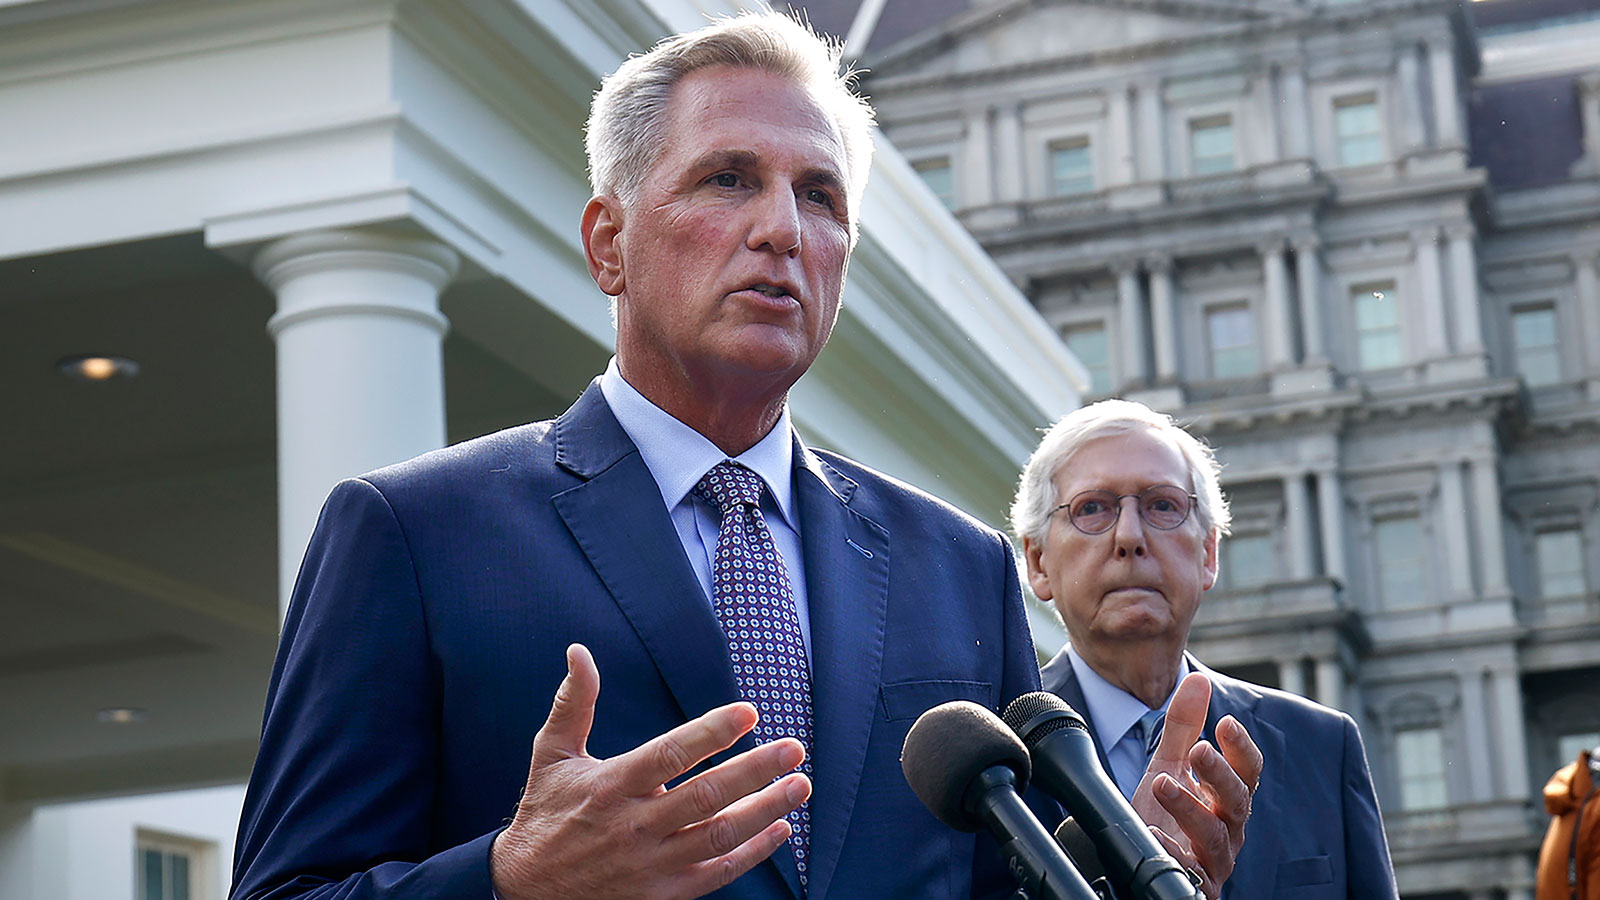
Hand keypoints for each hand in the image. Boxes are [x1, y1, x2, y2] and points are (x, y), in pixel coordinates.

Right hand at [490, 644, 810, 899]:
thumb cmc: (546, 813)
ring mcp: (651, 865)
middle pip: (706, 796)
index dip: (711, 732)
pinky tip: (780, 829)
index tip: (749, 712)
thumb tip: (579, 651)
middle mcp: (634, 827)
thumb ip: (574, 703)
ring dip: (766, 810)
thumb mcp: (551, 754)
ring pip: (719, 835)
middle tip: (794, 748)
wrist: (526, 891)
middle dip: (756, 770)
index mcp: (610, 786)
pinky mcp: (662, 895)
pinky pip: (717, 873)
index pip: (669, 755)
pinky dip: (753, 852)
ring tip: (800, 785)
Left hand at [1130, 673, 1261, 899]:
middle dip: (1219, 774)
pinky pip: (1189, 871)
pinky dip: (1171, 851)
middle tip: (1198, 750)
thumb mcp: (1169, 765)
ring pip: (1213, 835)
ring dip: (1188, 807)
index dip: (1241, 749)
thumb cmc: (1166, 813)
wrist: (1144, 858)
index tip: (1226, 723)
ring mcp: (1214, 860)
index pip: (1247, 772)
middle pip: (1237, 801)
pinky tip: (1153, 833)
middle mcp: (1228, 829)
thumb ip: (1183, 726)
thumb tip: (1198, 679)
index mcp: (1227, 798)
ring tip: (1161, 782)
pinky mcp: (1195, 884)